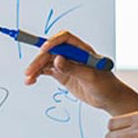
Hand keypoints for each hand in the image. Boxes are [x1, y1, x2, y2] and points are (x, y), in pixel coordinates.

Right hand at [23, 31, 137, 113]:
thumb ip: (73, 68)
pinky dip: (38, 75)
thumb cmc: (106, 84)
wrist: (109, 99)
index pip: (65, 39)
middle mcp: (72, 55)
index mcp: (82, 50)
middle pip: (51, 51)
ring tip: (28, 78)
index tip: (44, 49)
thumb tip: (57, 60)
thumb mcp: (90, 77)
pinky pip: (47, 71)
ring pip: (46, 62)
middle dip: (39, 60)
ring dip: (36, 68)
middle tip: (30, 70)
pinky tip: (31, 80)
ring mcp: (66, 64)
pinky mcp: (62, 74)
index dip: (53, 41)